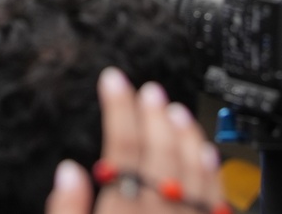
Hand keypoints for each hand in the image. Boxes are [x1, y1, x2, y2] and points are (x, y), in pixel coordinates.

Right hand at [45, 67, 222, 213]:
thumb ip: (66, 209)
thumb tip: (67, 171)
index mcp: (119, 212)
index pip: (121, 148)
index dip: (118, 108)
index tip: (113, 80)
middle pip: (159, 155)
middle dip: (154, 116)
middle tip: (149, 90)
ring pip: (192, 173)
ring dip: (185, 137)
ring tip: (176, 110)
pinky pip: (214, 200)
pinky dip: (212, 173)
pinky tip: (207, 153)